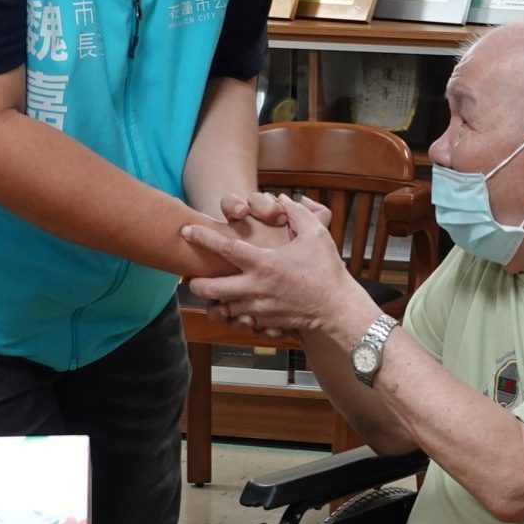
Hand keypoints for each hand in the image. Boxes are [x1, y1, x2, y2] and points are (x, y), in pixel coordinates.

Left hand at [184, 194, 372, 340]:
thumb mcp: (316, 235)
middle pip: (210, 288)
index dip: (202, 236)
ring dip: (212, 300)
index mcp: (264, 263)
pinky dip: (230, 316)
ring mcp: (257, 309)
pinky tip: (232, 308)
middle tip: (191, 276)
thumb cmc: (327, 271)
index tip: (186, 230)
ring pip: (220, 309)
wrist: (337, 309)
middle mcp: (255, 288)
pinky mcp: (263, 323)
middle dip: (195, 282)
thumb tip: (283, 199)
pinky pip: (237, 323)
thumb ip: (298, 213)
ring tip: (210, 292)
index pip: (224, 248)